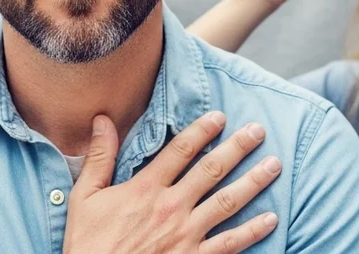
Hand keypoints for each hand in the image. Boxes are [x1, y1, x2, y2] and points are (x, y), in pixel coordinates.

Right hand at [63, 112, 281, 253]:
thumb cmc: (88, 244)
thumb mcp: (85, 197)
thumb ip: (99, 157)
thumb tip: (102, 120)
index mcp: (145, 189)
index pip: (180, 150)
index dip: (202, 130)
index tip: (220, 117)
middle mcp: (171, 207)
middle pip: (211, 170)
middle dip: (237, 148)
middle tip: (257, 131)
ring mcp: (186, 235)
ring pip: (227, 202)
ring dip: (253, 182)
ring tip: (274, 165)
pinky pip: (229, 244)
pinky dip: (252, 231)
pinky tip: (271, 219)